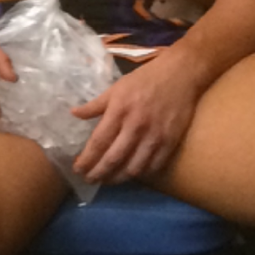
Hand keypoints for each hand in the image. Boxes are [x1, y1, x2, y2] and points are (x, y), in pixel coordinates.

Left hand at [71, 51, 202, 184]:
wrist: (180, 74)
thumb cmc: (145, 79)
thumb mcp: (116, 87)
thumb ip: (95, 105)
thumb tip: (73, 114)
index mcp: (119, 110)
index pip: (98, 142)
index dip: (86, 159)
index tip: (77, 168)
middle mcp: (135, 126)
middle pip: (113, 159)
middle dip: (98, 173)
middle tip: (89, 179)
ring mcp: (155, 136)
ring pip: (133, 168)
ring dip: (117, 178)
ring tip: (108, 180)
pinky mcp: (171, 141)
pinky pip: (153, 166)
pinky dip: (140, 174)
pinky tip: (131, 173)